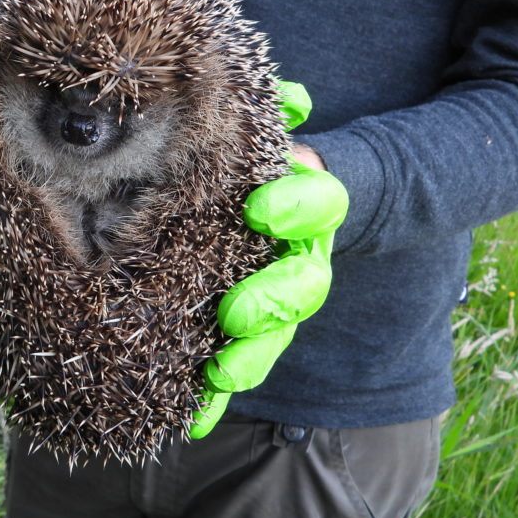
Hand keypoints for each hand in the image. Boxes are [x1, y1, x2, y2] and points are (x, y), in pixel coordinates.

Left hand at [190, 81, 348, 438]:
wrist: (269, 199)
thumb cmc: (256, 158)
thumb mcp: (267, 129)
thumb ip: (278, 114)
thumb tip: (291, 99)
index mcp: (310, 204)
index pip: (322, 203)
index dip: (298, 207)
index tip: (261, 209)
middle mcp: (300, 256)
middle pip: (303, 287)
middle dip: (272, 304)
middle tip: (236, 316)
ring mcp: (277, 299)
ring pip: (276, 334)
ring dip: (249, 358)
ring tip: (219, 375)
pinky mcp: (246, 330)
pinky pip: (237, 364)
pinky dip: (218, 395)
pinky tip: (194, 418)